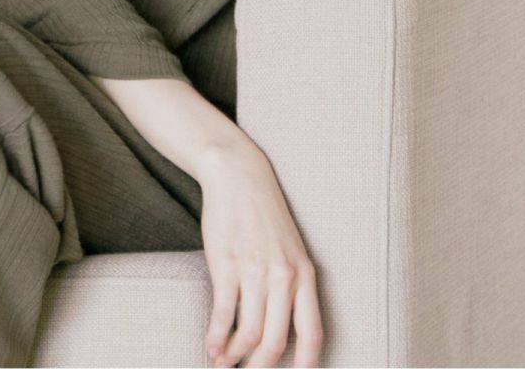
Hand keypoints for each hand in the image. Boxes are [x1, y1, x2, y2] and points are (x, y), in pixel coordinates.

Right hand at [198, 140, 322, 367]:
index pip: (312, 333)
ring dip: (234, 356)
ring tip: (224, 363)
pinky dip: (216, 338)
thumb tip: (283, 327)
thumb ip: (291, 285)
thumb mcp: (290, 248)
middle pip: (275, 342)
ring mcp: (254, 271)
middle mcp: (283, 276)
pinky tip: (211, 347)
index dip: (306, 364)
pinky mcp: (226, 265)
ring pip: (248, 334)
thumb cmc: (265, 214)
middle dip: (261, 368)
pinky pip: (223, 314)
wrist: (239, 176)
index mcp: (304, 274)